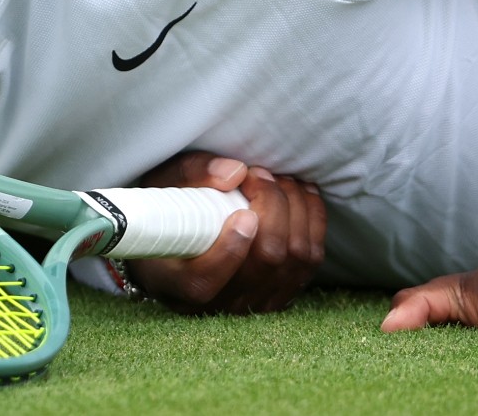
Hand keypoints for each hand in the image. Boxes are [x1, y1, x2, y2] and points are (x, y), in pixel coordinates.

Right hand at [126, 150, 325, 314]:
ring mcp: (253, 303)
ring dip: (295, 209)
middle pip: (264, 262)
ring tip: (278, 179)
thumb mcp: (164, 184)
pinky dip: (312, 221)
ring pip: (294, 260)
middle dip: (272, 207)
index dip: (230, 249)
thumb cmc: (168, 210)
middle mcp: (216, 304)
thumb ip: (193, 174)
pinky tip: (300, 194)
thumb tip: (235, 173)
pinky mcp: (281, 293)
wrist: (179, 237)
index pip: (205, 282)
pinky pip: (310, 261)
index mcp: (175, 284)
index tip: (242, 212)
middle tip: (258, 174)